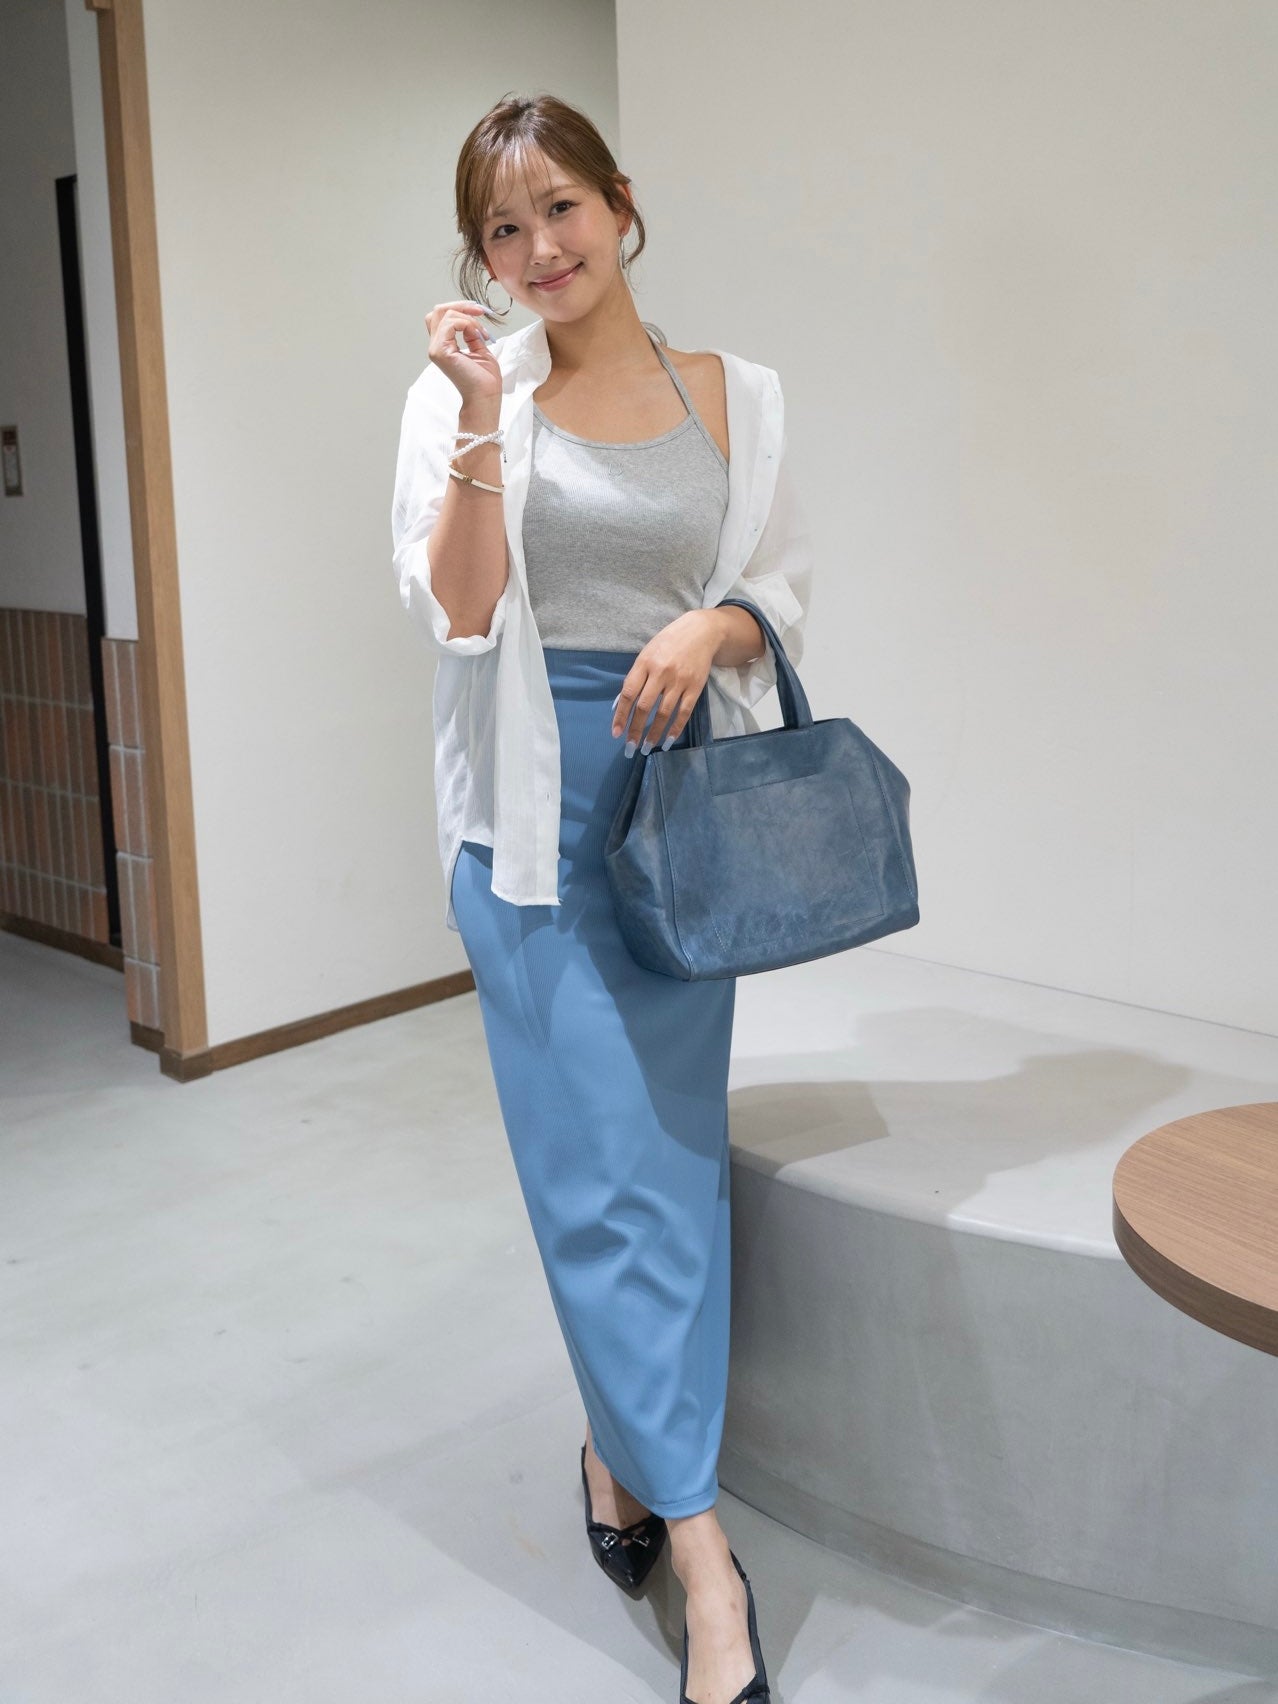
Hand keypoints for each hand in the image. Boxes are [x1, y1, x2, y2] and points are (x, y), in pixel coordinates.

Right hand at [424, 299, 501, 408]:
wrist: (486, 397)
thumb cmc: (485, 379)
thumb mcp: (479, 349)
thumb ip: (471, 333)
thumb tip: (470, 320)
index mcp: (443, 345)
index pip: (441, 316)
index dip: (460, 308)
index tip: (480, 313)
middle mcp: (435, 346)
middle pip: (438, 310)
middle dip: (461, 306)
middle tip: (480, 312)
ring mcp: (436, 349)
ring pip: (444, 313)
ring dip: (468, 317)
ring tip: (483, 332)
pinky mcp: (440, 352)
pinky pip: (450, 323)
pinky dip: (466, 323)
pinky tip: (478, 336)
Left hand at [612, 610, 721, 753]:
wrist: (701, 632)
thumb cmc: (668, 644)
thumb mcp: (647, 653)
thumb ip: (635, 677)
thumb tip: (620, 704)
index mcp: (645, 663)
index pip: (629, 693)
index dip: (621, 715)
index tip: (616, 733)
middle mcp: (661, 672)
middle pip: (645, 706)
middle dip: (635, 730)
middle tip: (630, 748)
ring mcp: (679, 681)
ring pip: (664, 713)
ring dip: (654, 733)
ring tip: (646, 748)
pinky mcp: (695, 688)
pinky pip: (684, 713)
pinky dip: (675, 729)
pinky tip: (668, 741)